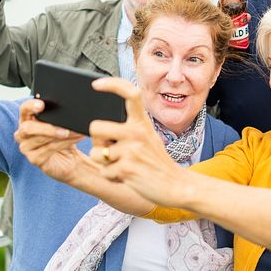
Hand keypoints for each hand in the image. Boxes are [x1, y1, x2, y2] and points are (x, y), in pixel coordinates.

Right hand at [15, 99, 90, 182]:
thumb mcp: (61, 124)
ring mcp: (26, 148)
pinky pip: (48, 149)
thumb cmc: (64, 138)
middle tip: (65, 129)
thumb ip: (58, 116)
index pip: (24, 109)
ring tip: (75, 132)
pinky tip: (74, 139)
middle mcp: (22, 133)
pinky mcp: (34, 159)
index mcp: (27, 119)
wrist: (70, 160)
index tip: (42, 105)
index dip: (31, 106)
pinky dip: (63, 143)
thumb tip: (67, 109)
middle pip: (27, 128)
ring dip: (59, 135)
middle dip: (46, 127)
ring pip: (40, 139)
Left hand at [87, 77, 187, 206]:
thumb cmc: (156, 161)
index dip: (112, 84)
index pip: (129, 93)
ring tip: (121, 165)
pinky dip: (111, 177)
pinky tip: (126, 176)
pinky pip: (104, 172)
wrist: (175, 186)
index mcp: (142, 122)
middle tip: (110, 149)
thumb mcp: (148, 137)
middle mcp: (137, 133)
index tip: (96, 84)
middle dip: (96, 141)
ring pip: (95, 152)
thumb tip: (99, 126)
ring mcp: (131, 151)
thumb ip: (129, 128)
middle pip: (96, 127)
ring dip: (103, 163)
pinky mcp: (127, 169)